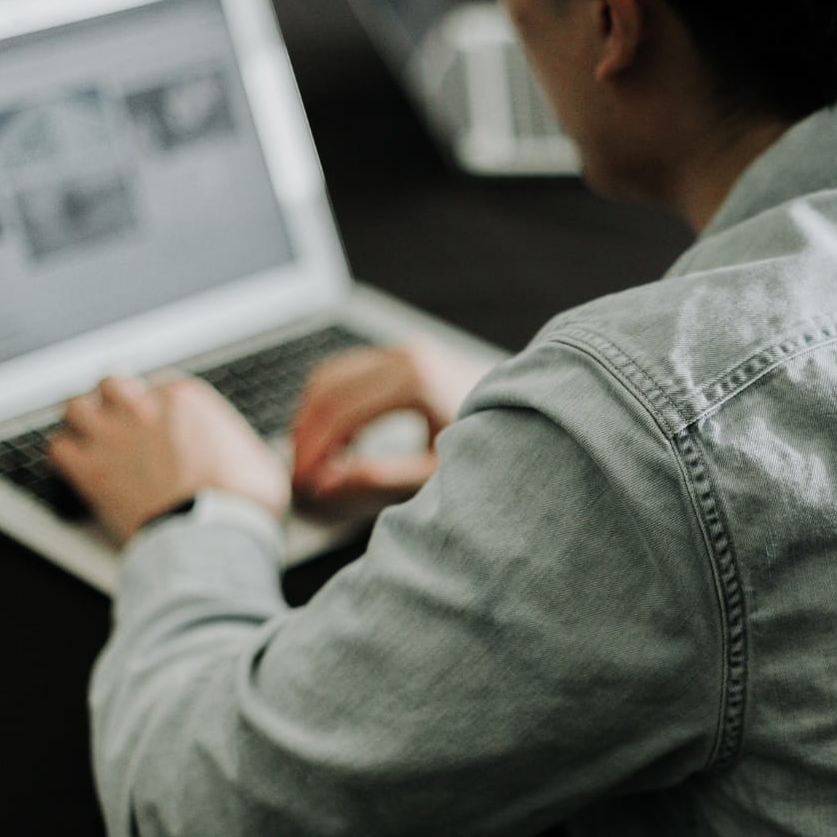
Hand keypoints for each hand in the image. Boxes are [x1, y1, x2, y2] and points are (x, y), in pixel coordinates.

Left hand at [47, 375, 289, 544]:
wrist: (212, 534)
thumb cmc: (241, 501)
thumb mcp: (259, 460)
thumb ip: (242, 446)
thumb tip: (251, 457)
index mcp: (186, 399)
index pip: (158, 384)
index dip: (156, 403)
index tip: (159, 419)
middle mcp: (144, 409)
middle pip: (111, 383)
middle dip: (113, 399)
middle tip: (119, 418)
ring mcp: (113, 437)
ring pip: (74, 407)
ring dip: (81, 420)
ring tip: (90, 435)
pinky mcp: (90, 470)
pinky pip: (58, 447)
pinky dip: (65, 454)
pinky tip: (77, 465)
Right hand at [289, 341, 488, 510]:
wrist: (537, 414)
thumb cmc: (498, 444)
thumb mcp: (439, 472)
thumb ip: (381, 478)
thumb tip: (326, 484)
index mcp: (415, 378)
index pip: (338, 412)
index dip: (312, 451)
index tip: (303, 486)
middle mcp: (406, 354)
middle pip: (326, 389)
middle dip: (305, 435)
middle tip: (299, 478)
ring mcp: (405, 350)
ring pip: (331, 376)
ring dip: (313, 417)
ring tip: (314, 464)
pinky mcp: (407, 356)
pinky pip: (349, 373)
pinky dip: (331, 405)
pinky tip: (338, 444)